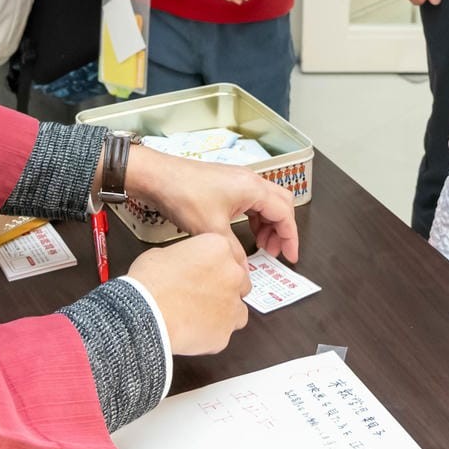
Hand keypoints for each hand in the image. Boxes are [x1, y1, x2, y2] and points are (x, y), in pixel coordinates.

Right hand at [125, 233, 250, 354]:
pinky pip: (224, 333)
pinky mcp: (226, 330)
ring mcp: (233, 303)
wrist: (146, 313)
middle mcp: (233, 273)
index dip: (217, 266)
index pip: (230, 254)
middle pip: (240, 282)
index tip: (208, 273)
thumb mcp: (163, 253)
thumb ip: (185, 257)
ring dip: (223, 313)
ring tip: (199, 317)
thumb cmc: (150, 282)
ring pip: (237, 310)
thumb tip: (183, 265)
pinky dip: (213, 334)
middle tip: (202, 295)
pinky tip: (193, 332)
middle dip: (225, 289)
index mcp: (219, 247)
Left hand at [127, 145, 299, 262]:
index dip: (290, 237)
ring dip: (268, 224)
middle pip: (281, 204)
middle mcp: (250, 180)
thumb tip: (244, 271)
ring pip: (266, 203)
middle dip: (282, 230)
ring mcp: (238, 180)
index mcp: (252, 188)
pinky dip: (254, 219)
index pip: (284, 213)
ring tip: (261, 247)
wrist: (157, 177)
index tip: (289, 256)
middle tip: (275, 252)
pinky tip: (246, 234)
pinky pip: (251, 202)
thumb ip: (233, 252)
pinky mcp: (227, 184)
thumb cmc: (183, 194)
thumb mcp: (210, 229)